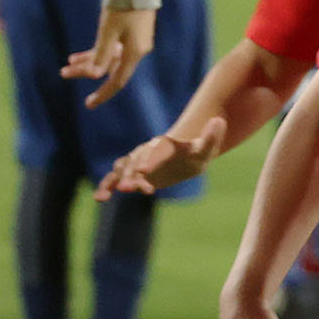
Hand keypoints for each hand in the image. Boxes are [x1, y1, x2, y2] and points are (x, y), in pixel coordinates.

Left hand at [70, 6, 156, 105]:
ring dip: (89, 61)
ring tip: (67, 63)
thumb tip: (96, 75)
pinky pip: (112, 47)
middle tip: (64, 74)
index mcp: (135, 52)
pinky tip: (79, 55)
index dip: (102, 94)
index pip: (117, 81)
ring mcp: (134, 41)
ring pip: (108, 57)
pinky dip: (97, 51)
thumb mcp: (108, 30)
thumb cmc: (122, 5)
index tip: (89, 104)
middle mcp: (136, 50)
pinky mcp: (131, 31)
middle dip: (86, 72)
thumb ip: (102, 53)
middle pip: (109, 68)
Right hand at [101, 111, 226, 197]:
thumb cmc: (196, 152)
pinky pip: (116, 179)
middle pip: (135, 162)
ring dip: (115, 181)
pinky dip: (106, 187)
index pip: (153, 152)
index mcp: (161, 145)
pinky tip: (99, 198)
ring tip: (104, 196)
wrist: (186, 156)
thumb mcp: (206, 148)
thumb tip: (220, 120)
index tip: (145, 171)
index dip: (148, 160)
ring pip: (121, 171)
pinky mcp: (132, 175)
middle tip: (128, 188)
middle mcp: (145, 152)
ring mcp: (136, 163)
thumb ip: (210, 136)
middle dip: (131, 175)